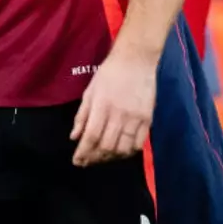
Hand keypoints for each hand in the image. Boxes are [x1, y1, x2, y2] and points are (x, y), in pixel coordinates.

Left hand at [70, 49, 157, 166]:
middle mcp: (119, 115)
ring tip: (101, 160)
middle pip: (107, 146)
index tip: (77, 162)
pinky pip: (139, 143)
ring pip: (123, 148)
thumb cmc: (109, 73)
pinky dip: (128, 153)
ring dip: (111, 158)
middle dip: (95, 158)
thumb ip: (82, 115)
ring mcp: (136, 118)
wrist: (136, 61)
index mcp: (101, 106)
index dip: (84, 153)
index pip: (91, 137)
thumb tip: (74, 137)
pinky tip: (119, 154)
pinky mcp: (148, 119)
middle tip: (87, 162)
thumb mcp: (89, 91)